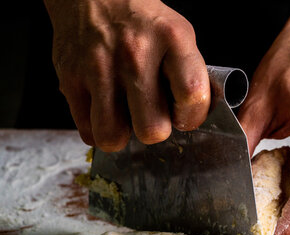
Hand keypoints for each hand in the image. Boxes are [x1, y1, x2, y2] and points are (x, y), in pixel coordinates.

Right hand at [44, 0, 209, 150]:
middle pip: (152, 129)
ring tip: (125, 118)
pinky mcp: (70, 78)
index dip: (191, 116)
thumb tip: (198, 117)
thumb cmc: (141, 22)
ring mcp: (99, 66)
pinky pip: (87, 130)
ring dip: (122, 135)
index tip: (183, 114)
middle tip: (152, 114)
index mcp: (172, 39)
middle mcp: (136, 53)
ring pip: (113, 136)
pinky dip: (97, 129)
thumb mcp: (179, 36)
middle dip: (154, 129)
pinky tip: (105, 111)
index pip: (192, 96)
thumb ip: (191, 75)